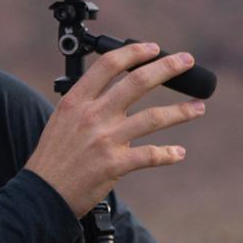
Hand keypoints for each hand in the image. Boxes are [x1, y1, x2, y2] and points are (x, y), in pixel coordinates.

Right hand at [24, 41, 204, 212]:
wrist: (42, 194)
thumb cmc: (53, 158)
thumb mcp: (62, 121)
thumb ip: (87, 104)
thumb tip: (113, 91)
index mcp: (77, 101)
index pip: (109, 65)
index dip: (135, 52)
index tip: (154, 48)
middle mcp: (93, 115)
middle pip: (138, 82)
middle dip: (167, 68)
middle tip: (187, 61)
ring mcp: (106, 139)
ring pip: (154, 118)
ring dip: (181, 111)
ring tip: (199, 107)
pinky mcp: (116, 164)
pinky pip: (151, 154)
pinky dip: (168, 154)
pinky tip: (178, 153)